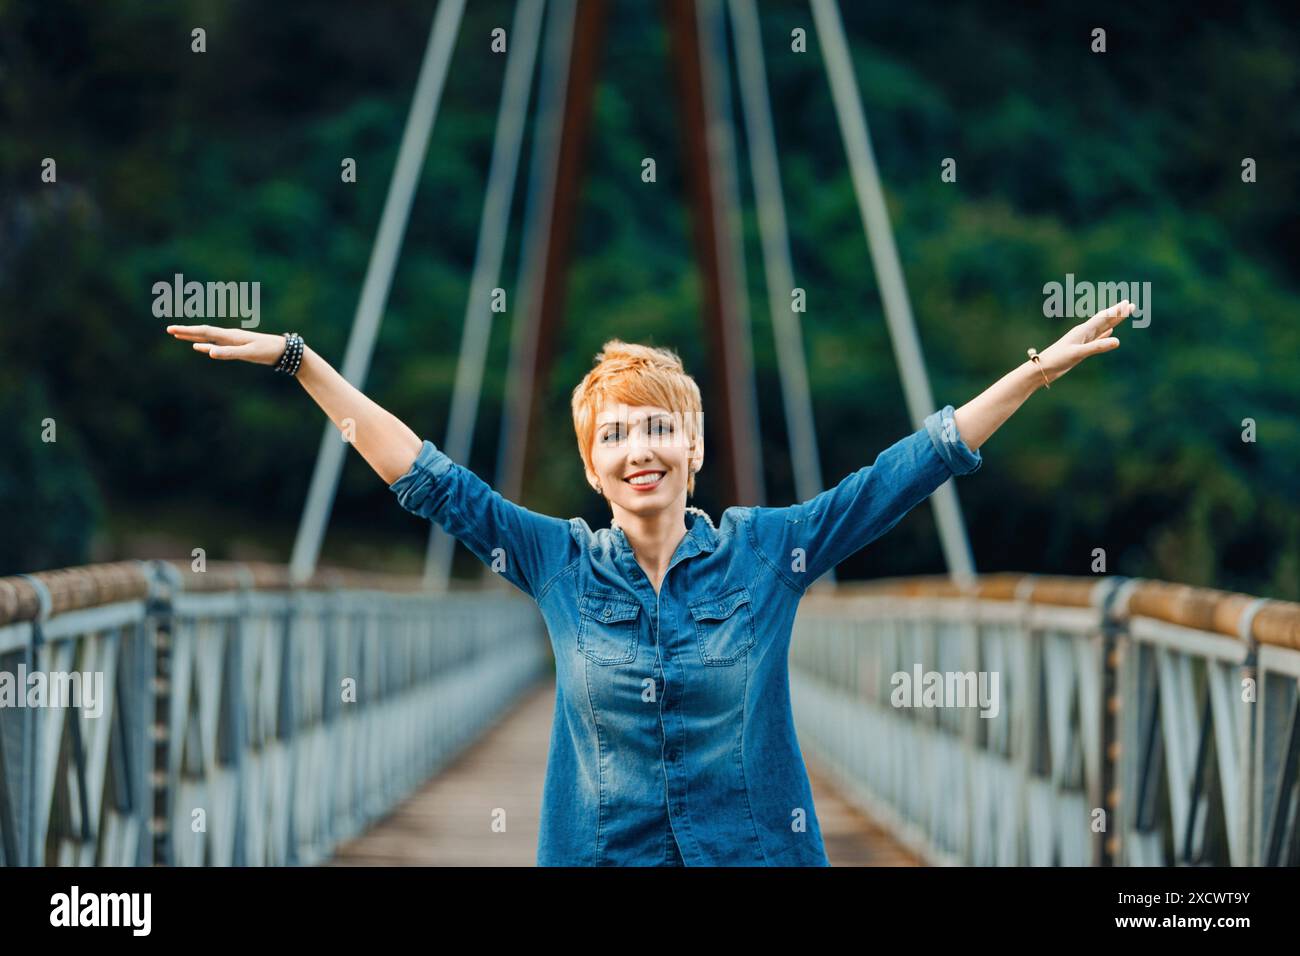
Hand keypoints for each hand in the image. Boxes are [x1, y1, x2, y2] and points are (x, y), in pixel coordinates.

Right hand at [165, 324, 288, 365]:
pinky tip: (201, 347)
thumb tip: (208, 352)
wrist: (284, 350)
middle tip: (169, 330)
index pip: (204, 331)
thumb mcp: (248, 353)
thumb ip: (228, 353)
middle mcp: (229, 336)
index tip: (171, 329)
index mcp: (229, 336)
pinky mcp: (237, 346)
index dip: (187, 331)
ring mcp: (233, 341)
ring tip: (180, 335)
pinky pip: (217, 344)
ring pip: (209, 337)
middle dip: (186, 331)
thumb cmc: (266, 351)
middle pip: (203, 332)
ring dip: (194, 336)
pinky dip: (206, 344)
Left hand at [1034, 300, 1131, 383]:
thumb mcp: (1078, 354)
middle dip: (1118, 313)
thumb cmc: (1057, 360)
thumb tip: (1118, 341)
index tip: (1128, 304)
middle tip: (1130, 305)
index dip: (1116, 312)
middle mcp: (1083, 333)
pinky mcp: (1080, 348)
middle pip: (1104, 320)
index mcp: (1083, 331)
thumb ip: (1097, 347)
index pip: (1103, 318)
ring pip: (1102, 328)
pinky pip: (1096, 338)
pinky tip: (1109, 332)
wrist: (1042, 368)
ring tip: (1122, 315)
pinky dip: (1105, 334)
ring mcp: (1082, 340)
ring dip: (1113, 321)